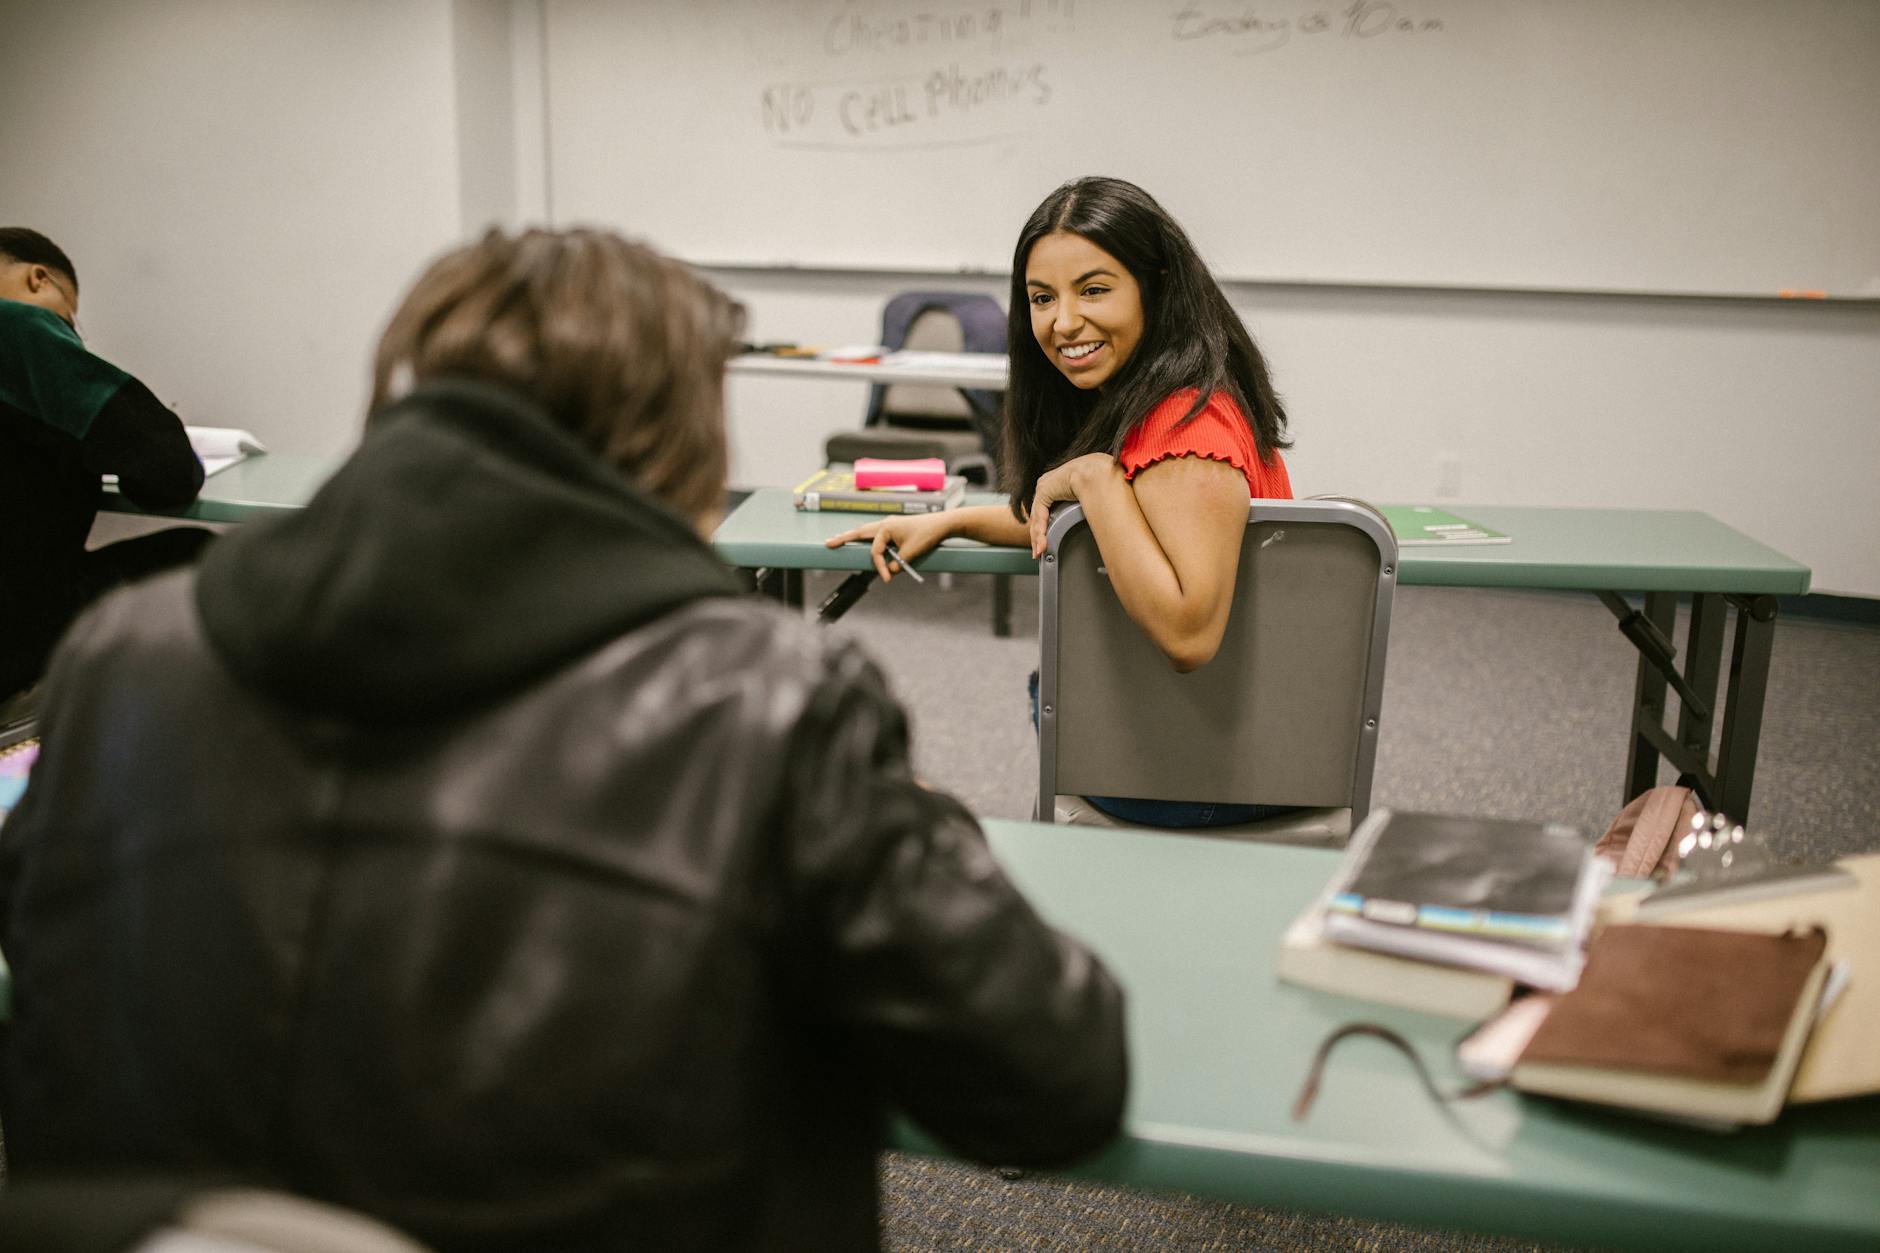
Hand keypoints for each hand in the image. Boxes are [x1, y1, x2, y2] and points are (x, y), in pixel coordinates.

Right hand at [823, 510, 954, 581]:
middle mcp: (885, 523)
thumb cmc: (927, 534)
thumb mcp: (911, 553)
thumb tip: (889, 571)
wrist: (943, 524)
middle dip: (844, 538)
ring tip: (839, 539)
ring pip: (866, 531)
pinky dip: (866, 537)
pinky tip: (861, 539)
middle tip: (828, 543)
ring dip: (854, 536)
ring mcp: (890, 524)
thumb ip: (897, 564)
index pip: (875, 551)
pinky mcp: (895, 527)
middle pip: (859, 532)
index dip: (879, 566)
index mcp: (886, 527)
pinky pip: (875, 533)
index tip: (887, 579)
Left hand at [1028, 453, 1116, 556]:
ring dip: (1038, 537)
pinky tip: (1042, 544)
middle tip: (1040, 552)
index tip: (1046, 541)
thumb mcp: (1087, 496)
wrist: (1098, 472)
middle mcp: (1048, 484)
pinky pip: (1039, 515)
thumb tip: (1091, 519)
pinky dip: (1041, 531)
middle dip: (1038, 535)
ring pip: (1037, 517)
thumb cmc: (1100, 479)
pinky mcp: (1045, 491)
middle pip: (1038, 515)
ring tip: (1040, 553)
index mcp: (1056, 483)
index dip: (1044, 526)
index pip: (1045, 509)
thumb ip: (1082, 505)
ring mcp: (1045, 486)